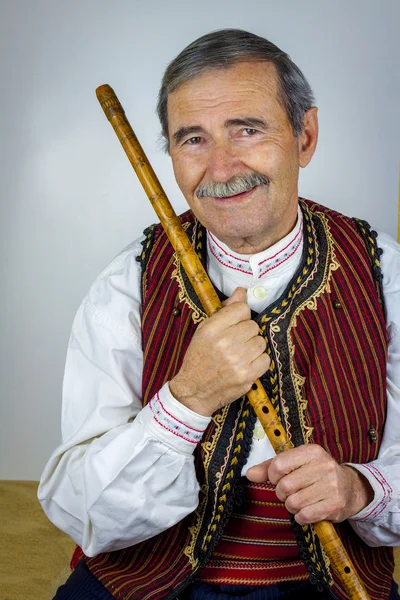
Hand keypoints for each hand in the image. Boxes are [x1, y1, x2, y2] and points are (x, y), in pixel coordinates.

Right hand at [169, 287, 269, 416]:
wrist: (194, 390)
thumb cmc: (199, 357)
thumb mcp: (204, 330)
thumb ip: (224, 310)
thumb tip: (241, 292)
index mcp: (212, 329)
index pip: (242, 309)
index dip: (239, 316)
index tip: (233, 325)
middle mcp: (226, 343)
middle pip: (253, 326)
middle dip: (246, 333)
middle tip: (234, 343)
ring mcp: (238, 360)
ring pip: (260, 342)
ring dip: (252, 347)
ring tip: (239, 354)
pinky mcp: (248, 375)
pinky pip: (265, 359)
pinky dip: (258, 361)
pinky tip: (245, 364)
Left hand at [246, 444, 373, 524]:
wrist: (350, 488)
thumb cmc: (316, 474)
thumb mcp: (296, 463)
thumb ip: (270, 467)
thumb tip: (249, 474)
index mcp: (312, 451)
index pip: (279, 464)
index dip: (272, 476)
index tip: (278, 479)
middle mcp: (324, 466)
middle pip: (285, 486)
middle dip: (282, 494)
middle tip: (291, 492)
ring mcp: (332, 486)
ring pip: (293, 503)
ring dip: (292, 506)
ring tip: (301, 501)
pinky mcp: (335, 505)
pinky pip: (304, 516)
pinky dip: (301, 517)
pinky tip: (308, 511)